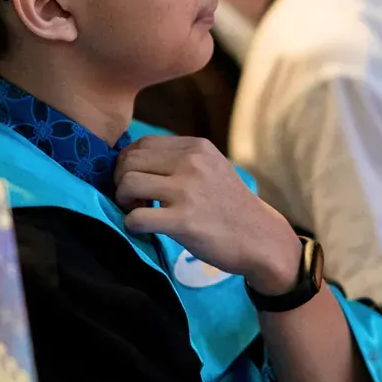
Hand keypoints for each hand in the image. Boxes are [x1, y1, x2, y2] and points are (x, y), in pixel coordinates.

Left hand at [114, 136, 299, 293]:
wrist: (261, 238)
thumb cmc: (230, 205)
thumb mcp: (212, 167)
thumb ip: (180, 158)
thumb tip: (134, 160)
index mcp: (196, 147)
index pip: (142, 143)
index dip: (128, 162)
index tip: (134, 180)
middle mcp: (191, 163)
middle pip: (130, 161)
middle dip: (121, 181)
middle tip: (132, 199)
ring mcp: (187, 191)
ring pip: (128, 184)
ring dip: (123, 201)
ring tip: (137, 211)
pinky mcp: (184, 221)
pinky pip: (136, 218)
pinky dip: (131, 224)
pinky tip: (143, 229)